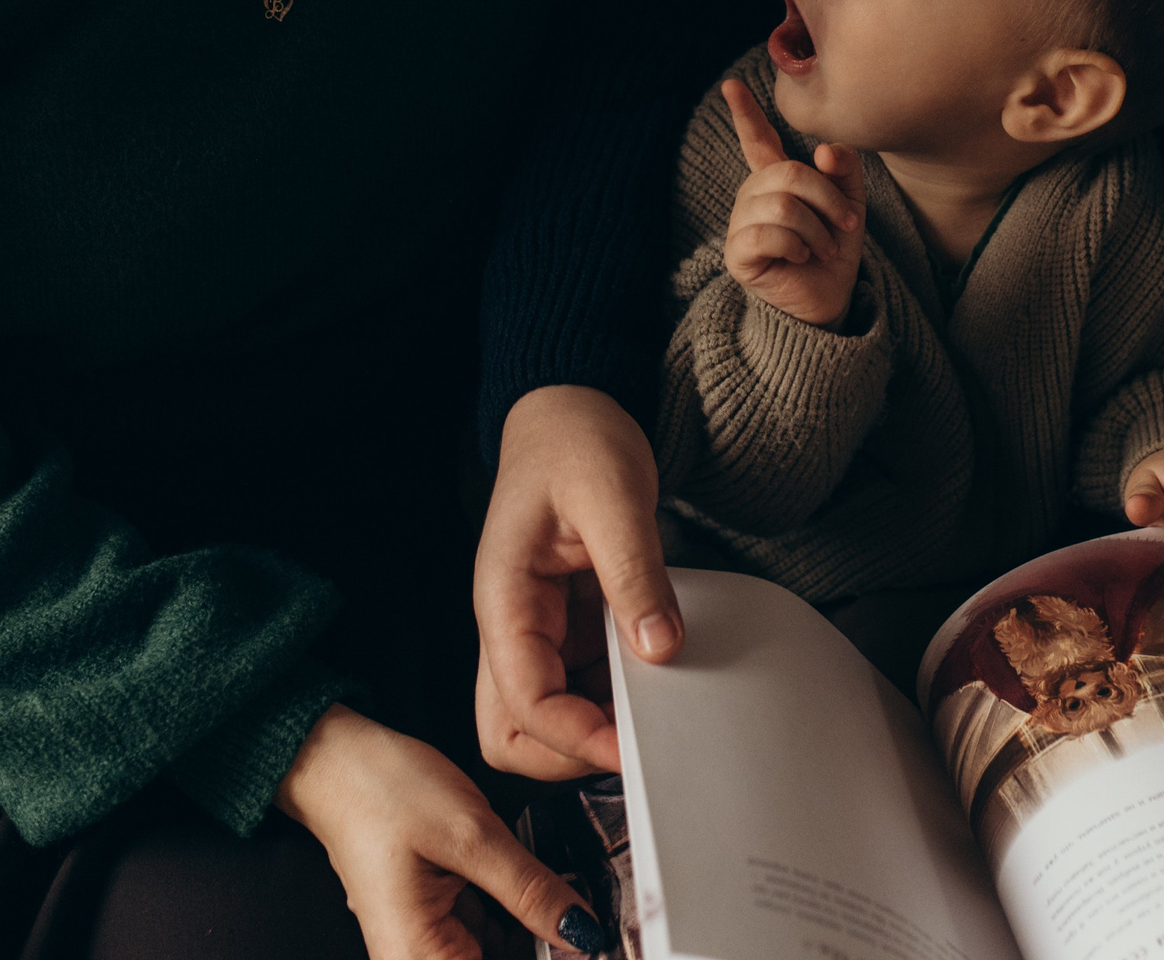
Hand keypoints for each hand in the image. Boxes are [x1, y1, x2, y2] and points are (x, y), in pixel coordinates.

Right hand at [275, 704, 609, 959]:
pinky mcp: (434, 923)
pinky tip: (532, 886)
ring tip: (555, 892)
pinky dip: (516, 912)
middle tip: (579, 915)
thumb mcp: (472, 835)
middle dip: (545, 943)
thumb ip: (530, 890)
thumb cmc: (380, 792)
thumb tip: (581, 932)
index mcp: (421, 957)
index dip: (552, 959)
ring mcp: (426, 945)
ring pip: (502, 952)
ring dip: (533, 928)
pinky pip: (489, 934)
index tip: (587, 940)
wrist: (335, 761)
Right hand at [474, 384, 682, 777]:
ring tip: (654, 708)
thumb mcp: (613, 497)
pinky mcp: (565, 624)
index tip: (634, 746)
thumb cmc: (576, 441)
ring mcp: (536, 629)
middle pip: (512, 730)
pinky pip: (579, 683)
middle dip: (567, 752)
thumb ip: (635, 573)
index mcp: (504, 599)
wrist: (569, 410)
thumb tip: (659, 649)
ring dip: (594, 726)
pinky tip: (655, 675)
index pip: (523, 701)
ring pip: (543, 716)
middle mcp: (510, 624)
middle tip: (635, 739)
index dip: (575, 737)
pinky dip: (613, 695)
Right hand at [719, 78, 865, 326]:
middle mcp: (753, 196)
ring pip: (782, 204)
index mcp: (776, 179)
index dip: (745, 113)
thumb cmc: (834, 251)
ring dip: (816, 229)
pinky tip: (801, 257)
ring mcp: (742, 223)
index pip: (758, 140)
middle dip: (827, 199)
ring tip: (824, 248)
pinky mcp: (738, 253)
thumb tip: (824, 150)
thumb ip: (844, 172)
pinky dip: (796, 245)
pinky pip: (768, 233)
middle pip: (788, 173)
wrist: (829, 300)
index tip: (731, 85)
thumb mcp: (849, 205)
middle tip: (846, 225)